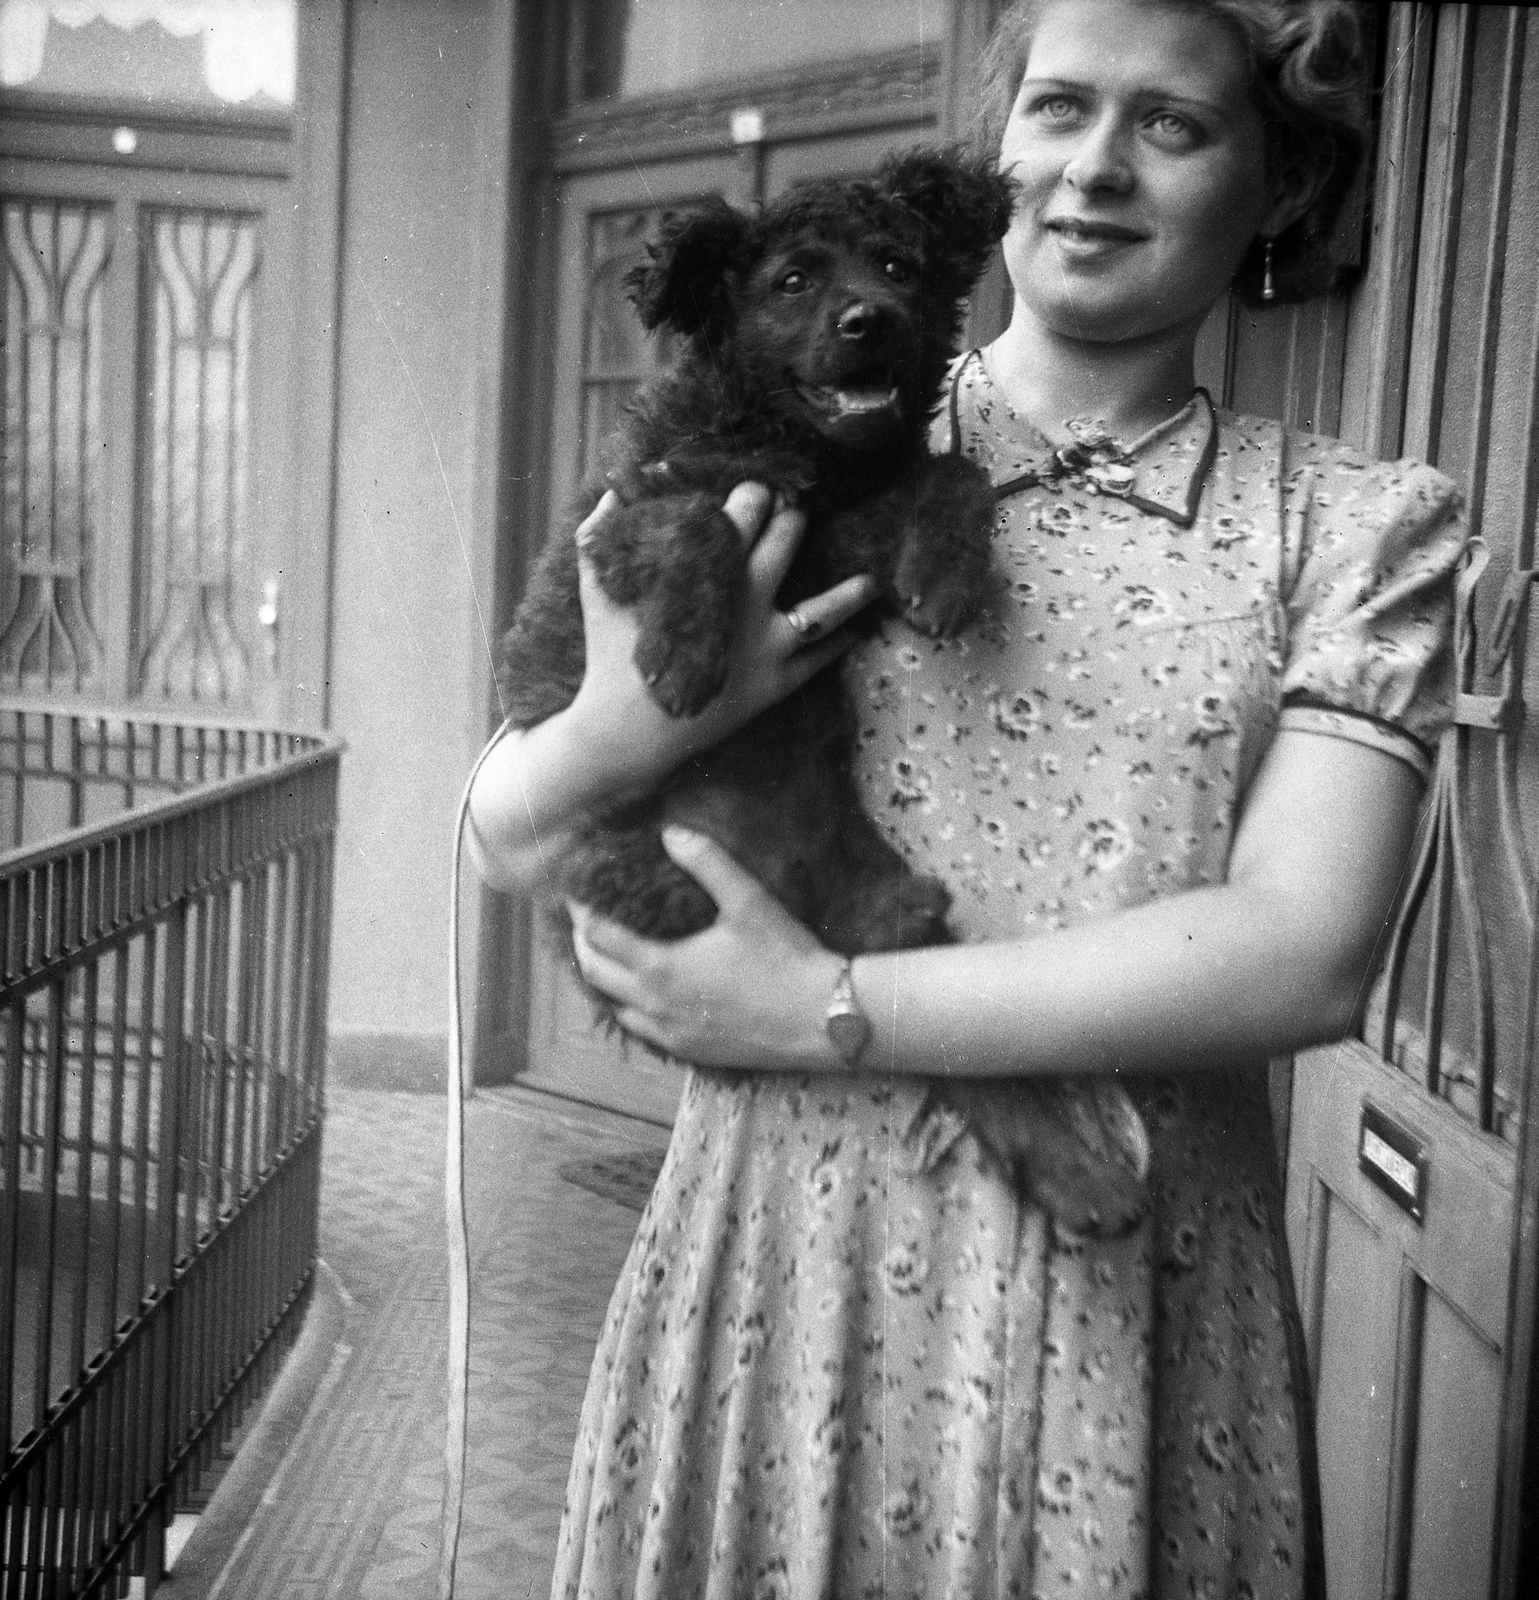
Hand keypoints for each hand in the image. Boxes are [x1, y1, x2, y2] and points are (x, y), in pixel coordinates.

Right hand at [566, 483, 877, 785]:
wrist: (627, 732)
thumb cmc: (611, 656)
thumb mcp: (597, 589)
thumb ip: (600, 533)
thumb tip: (615, 491)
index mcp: (710, 573)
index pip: (742, 515)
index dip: (754, 494)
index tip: (758, 485)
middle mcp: (747, 603)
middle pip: (784, 545)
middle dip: (793, 520)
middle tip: (798, 509)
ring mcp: (766, 647)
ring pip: (822, 610)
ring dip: (849, 592)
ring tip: (871, 581)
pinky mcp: (773, 685)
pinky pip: (816, 662)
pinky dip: (838, 645)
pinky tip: (854, 633)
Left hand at [568, 825, 844, 1070]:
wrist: (823, 1019)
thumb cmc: (787, 959)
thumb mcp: (748, 901)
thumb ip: (707, 862)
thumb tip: (671, 832)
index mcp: (662, 968)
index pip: (598, 936)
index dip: (580, 911)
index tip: (574, 891)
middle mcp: (655, 1006)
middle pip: (594, 973)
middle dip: (582, 944)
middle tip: (583, 919)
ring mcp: (670, 1034)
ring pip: (614, 1007)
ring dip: (602, 979)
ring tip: (606, 953)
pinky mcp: (690, 1053)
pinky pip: (641, 1030)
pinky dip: (628, 1006)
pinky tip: (644, 992)